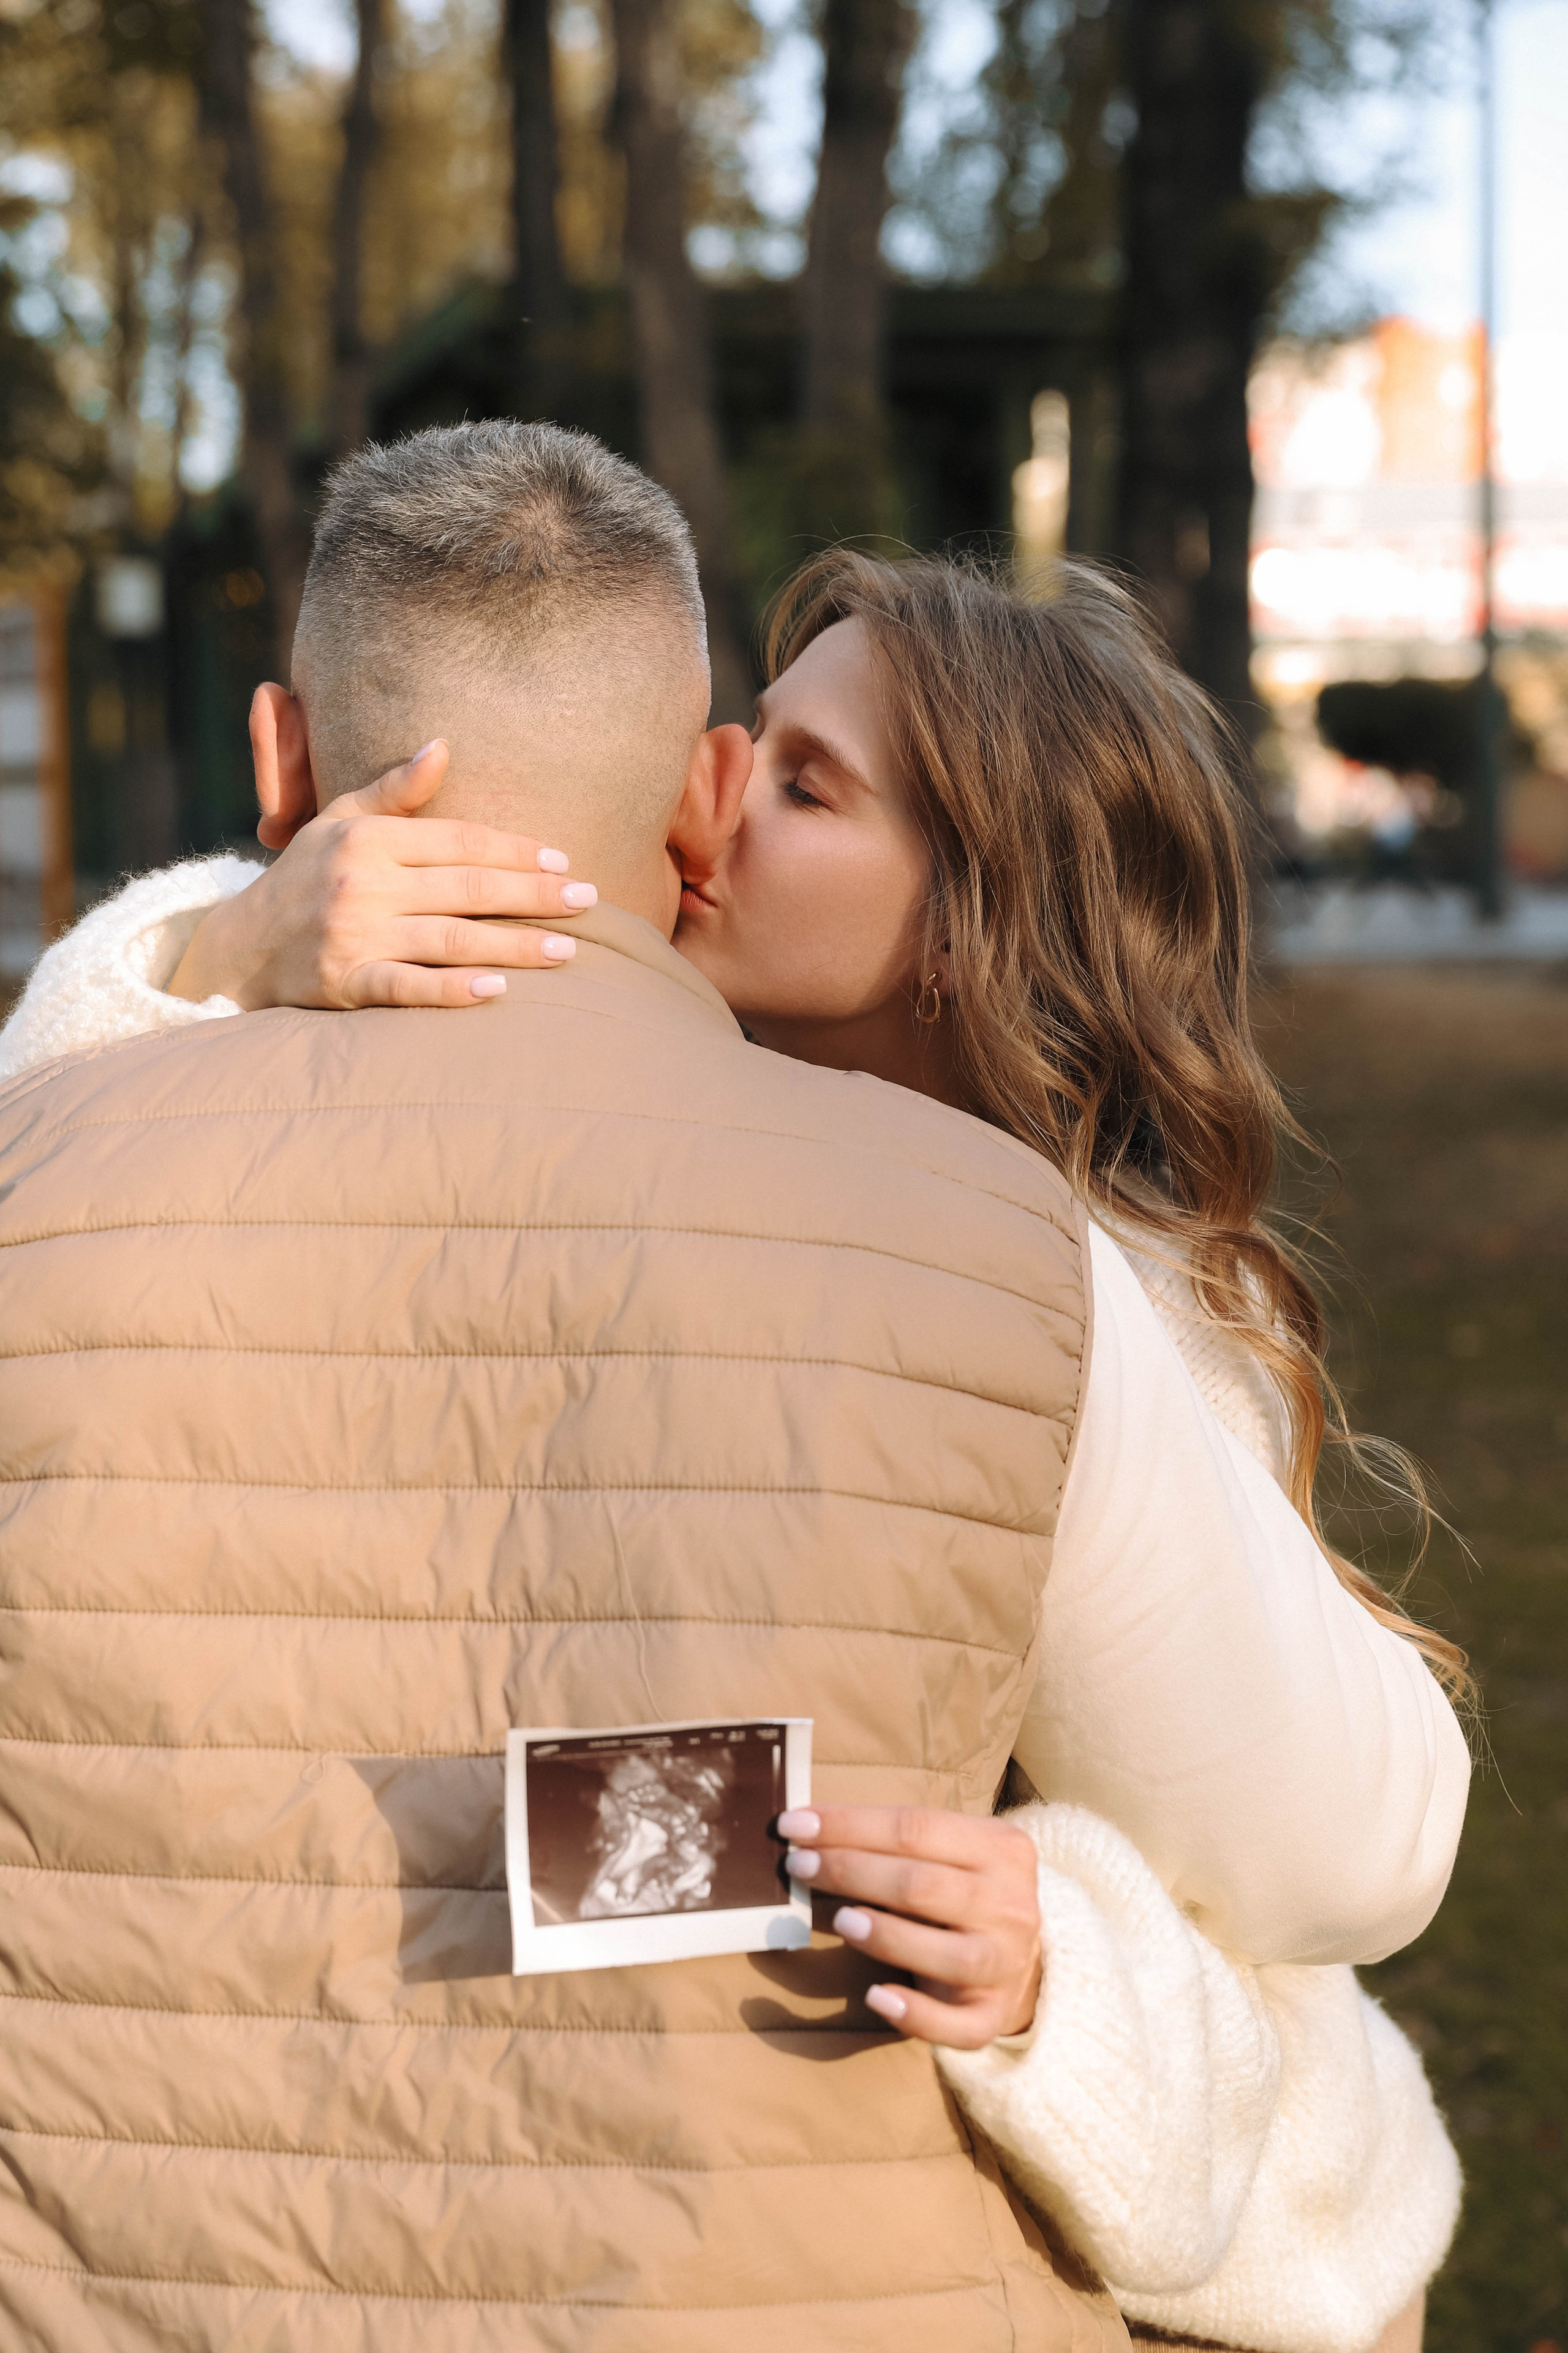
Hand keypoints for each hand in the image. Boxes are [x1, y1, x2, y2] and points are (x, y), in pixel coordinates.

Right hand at [168, 740, 599, 1010]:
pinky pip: (408, 987)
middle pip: (467, 888)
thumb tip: (443, 745)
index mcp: (369, 839)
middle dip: (533, 894)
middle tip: (588, 899)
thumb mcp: (339, 821)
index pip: (459, 841)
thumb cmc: (304, 878)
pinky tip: (498, 991)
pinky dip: (453, 990)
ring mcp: (355, 936)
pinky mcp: (346, 984)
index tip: (562, 860)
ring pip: (451, 939)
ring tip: (568, 949)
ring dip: (514, 944)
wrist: (238, 947)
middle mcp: (364, 885)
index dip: (514, 850)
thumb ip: (393, 789)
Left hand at [776, 1805, 1041, 2048]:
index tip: (794, 1826)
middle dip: (851, 1872)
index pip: (914, 1828)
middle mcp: (1010, 1904)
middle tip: (799, 1867)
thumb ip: (893, 1842)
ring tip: (839, 1920)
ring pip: (947, 1954)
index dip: (848, 1825)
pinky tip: (876, 1997)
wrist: (1020, 1955)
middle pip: (922, 1885)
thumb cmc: (962, 1890)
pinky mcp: (992, 2015)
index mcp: (1001, 1847)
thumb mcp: (947, 1852)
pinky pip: (956, 2025)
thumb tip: (809, 1833)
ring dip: (886, 1936)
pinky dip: (915, 2014)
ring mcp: (1006, 1963)